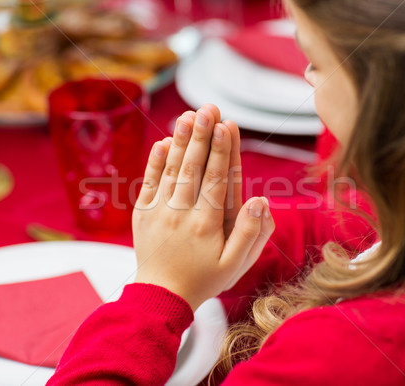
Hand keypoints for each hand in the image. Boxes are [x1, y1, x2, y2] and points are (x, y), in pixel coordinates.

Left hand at [132, 105, 274, 310]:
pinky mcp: (143, 214)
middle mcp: (181, 213)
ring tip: (187, 115)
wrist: (160, 296)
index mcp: (205, 224)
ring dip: (179, 141)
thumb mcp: (234, 265)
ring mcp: (158, 212)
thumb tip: (261, 201)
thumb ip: (250, 233)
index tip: (226, 124)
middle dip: (201, 135)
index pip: (215, 179)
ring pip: (171, 170)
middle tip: (208, 108)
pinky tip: (162, 142)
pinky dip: (155, 162)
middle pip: (193, 167)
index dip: (221, 150)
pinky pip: (148, 183)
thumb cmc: (203, 280)